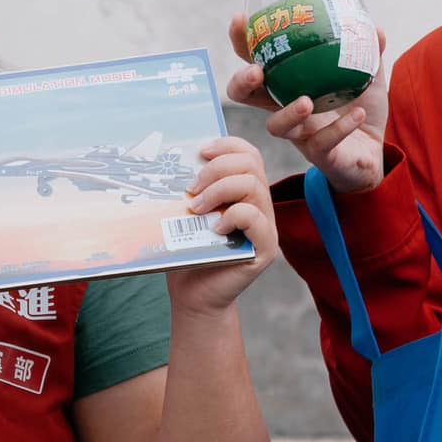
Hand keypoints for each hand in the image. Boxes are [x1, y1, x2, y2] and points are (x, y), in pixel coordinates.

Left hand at [165, 137, 277, 314]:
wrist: (194, 296)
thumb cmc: (188, 254)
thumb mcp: (187, 214)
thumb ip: (193, 189)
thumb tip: (175, 158)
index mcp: (243, 192)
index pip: (248, 154)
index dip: (227, 145)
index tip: (200, 152)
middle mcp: (259, 205)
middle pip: (251, 164)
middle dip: (217, 169)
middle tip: (191, 189)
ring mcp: (265, 226)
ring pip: (253, 186)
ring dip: (219, 190)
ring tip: (196, 208)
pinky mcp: (265, 248)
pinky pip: (255, 217)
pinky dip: (232, 216)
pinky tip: (214, 228)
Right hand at [224, 13, 389, 193]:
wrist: (376, 152)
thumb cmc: (360, 109)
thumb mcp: (367, 76)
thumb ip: (368, 52)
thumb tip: (373, 27)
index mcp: (289, 84)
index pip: (255, 60)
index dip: (241, 42)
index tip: (239, 20)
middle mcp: (286, 108)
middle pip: (245, 97)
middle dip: (242, 82)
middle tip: (256, 71)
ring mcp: (301, 134)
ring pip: (276, 127)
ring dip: (287, 113)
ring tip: (305, 100)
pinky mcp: (320, 154)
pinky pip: (324, 142)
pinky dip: (341, 127)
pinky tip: (358, 114)